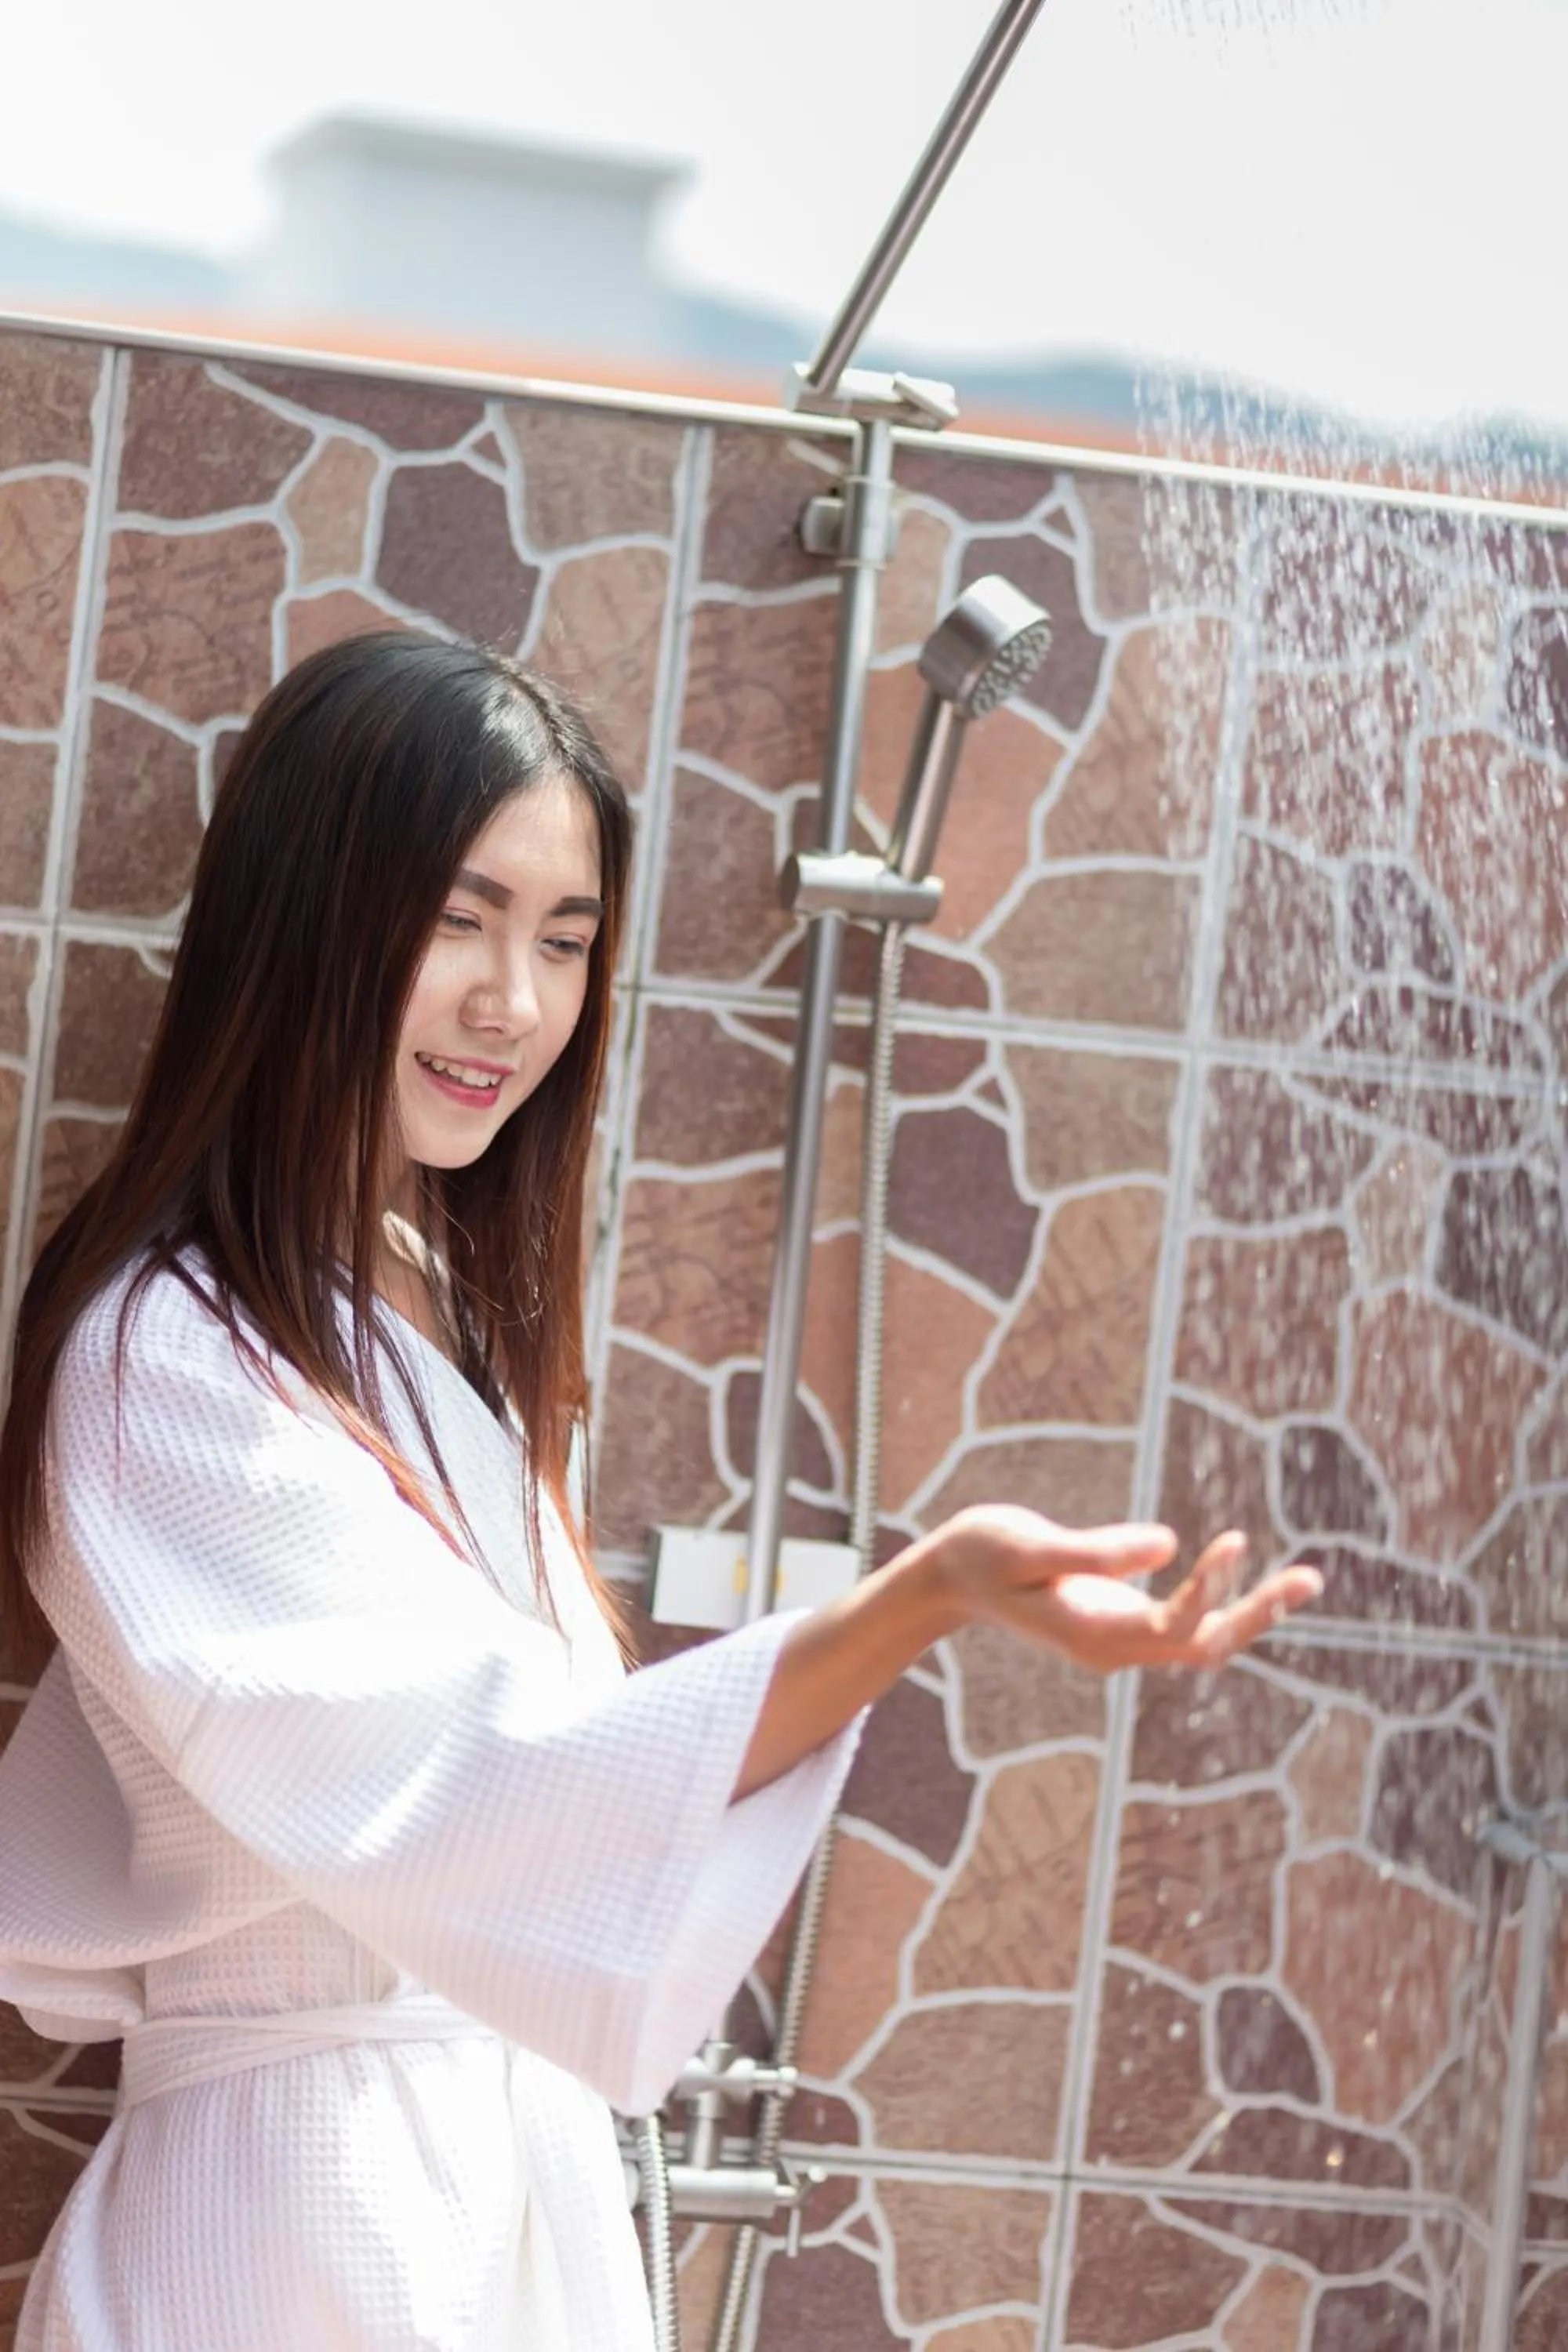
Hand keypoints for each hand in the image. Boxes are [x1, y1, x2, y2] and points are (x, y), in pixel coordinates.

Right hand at [934, 1506, 1322, 1675]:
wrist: (953, 1578)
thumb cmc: (983, 1553)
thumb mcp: (1027, 1545)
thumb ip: (1095, 1551)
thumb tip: (1167, 1544)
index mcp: (1091, 1636)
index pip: (1171, 1625)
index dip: (1208, 1589)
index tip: (1232, 1541)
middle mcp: (1113, 1649)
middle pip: (1202, 1644)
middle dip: (1256, 1614)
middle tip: (1310, 1579)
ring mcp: (1120, 1641)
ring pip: (1201, 1638)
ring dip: (1252, 1611)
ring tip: (1306, 1580)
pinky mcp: (1122, 1622)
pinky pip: (1186, 1623)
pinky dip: (1224, 1601)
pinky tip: (1260, 1582)